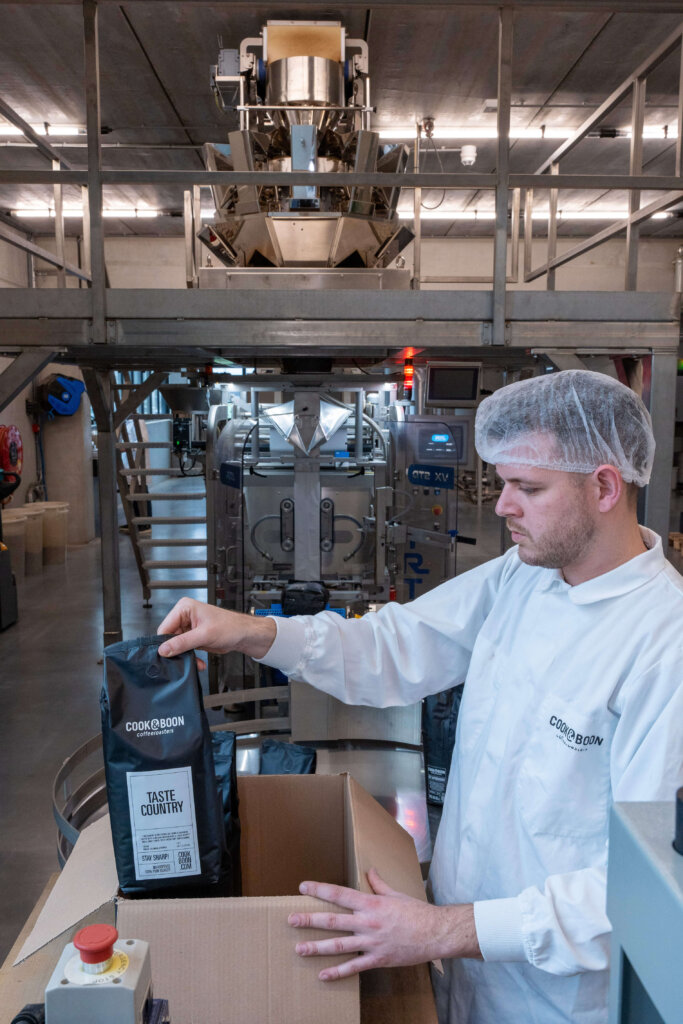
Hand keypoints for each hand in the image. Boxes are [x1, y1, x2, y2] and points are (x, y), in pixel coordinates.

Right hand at [157, 597, 275, 661]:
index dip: (165, 642)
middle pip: (169, 637)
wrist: (244, 635)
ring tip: (195, 661)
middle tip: (184, 659)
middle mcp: (184, 616)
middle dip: (176, 650)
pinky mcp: (193, 637)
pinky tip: (198, 662)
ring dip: (184, 656)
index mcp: (184, 608)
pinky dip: (190, 657)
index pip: (165, 627)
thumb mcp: (204, 635)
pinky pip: (184, 649)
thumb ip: (183, 642)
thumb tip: (164, 649)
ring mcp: (188, 627)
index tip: (167, 654)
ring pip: (176, 645)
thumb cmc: (231, 626)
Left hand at [288, 868, 480, 979]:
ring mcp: (371, 942)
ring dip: (317, 947)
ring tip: (299, 949)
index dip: (320, 889)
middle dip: (310, 920)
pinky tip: (322, 975)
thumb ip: (379, 884)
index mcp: (370, 903)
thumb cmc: (416, 912)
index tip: (303, 886)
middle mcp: (367, 922)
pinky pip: (354, 967)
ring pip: (339, 945)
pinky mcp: (377, 959)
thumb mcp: (396, 894)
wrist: (435, 933)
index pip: (339, 894)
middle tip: (290, 920)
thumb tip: (370, 871)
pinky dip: (338, 972)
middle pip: (333, 920)